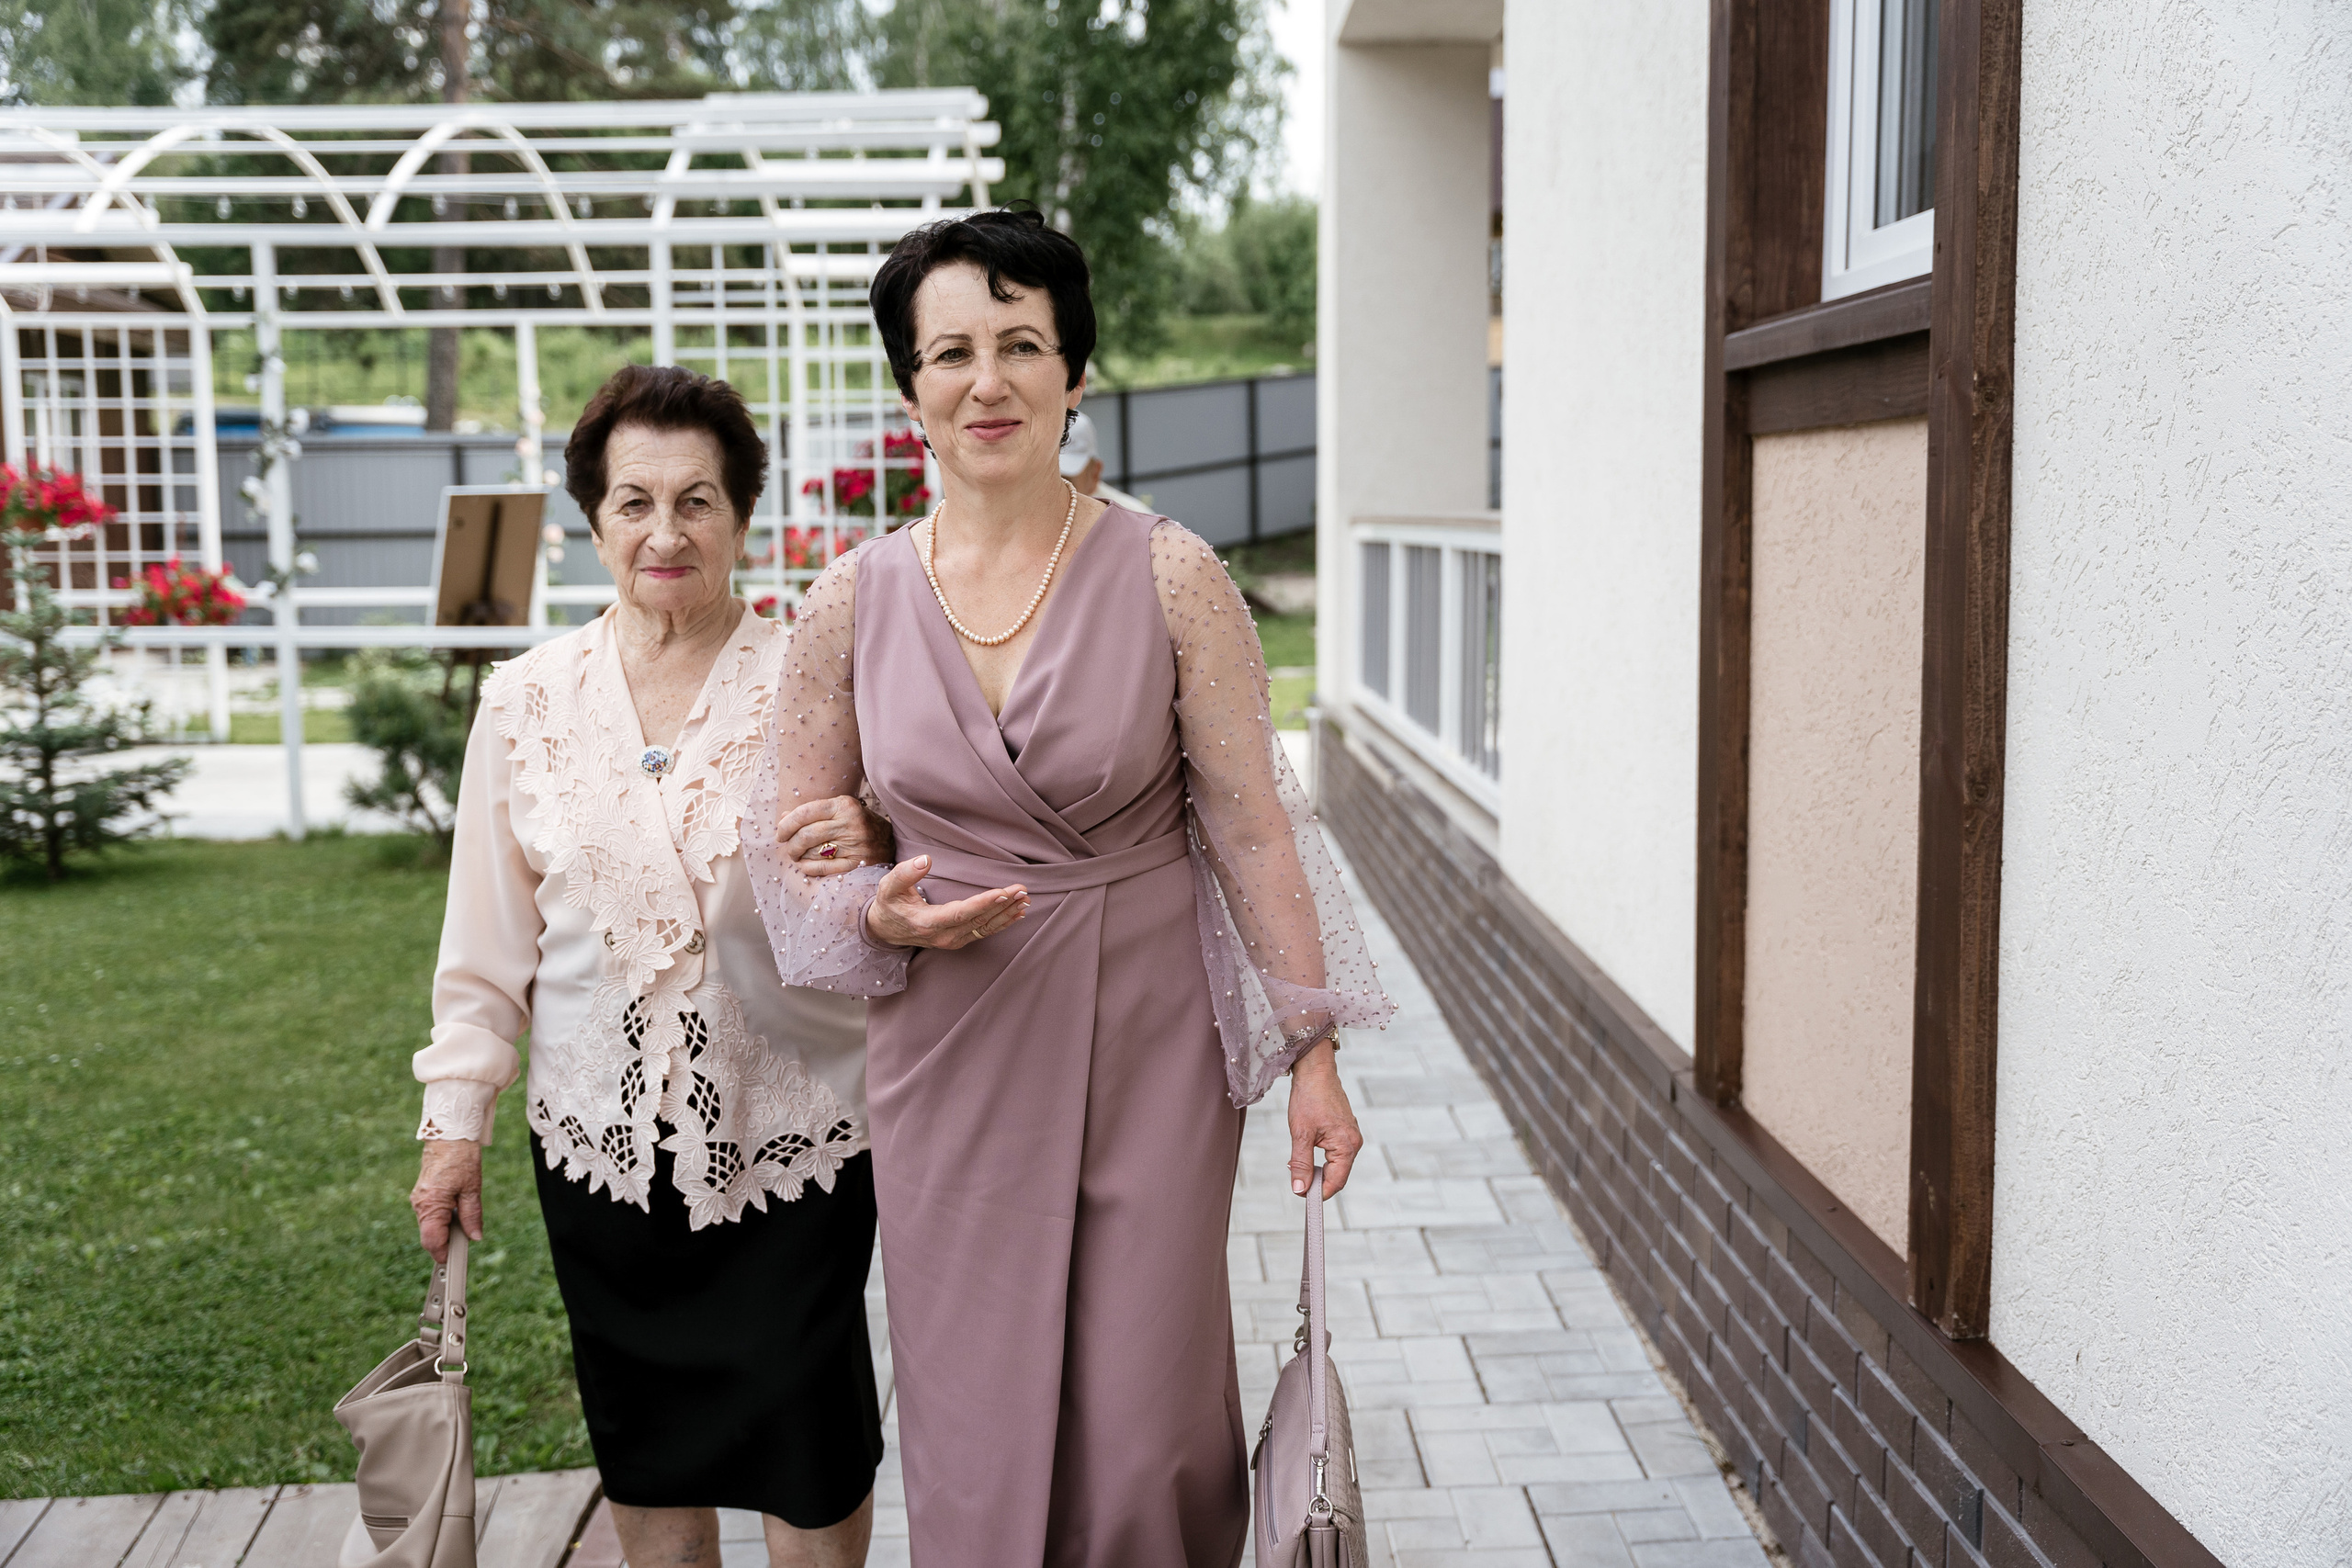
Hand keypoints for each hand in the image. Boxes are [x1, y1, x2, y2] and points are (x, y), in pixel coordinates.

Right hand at [412, 1138, 483, 1263]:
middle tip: (465, 1241)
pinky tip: (456, 1211)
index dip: (444, 1253)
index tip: (456, 1259)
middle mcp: (420, 1205)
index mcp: (430, 1205)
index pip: (432, 1241)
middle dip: (446, 1243)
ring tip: (464, 1222)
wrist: (448, 1135)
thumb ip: (472, 1215)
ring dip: (445, 1230)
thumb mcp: (472, 1188)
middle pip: (430, 1237)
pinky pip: (430, 1215)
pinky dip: (442, 1219)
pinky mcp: (422, 1195)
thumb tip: (475, 1237)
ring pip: (430, 1226)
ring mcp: (419, 1200)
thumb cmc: (461, 1158)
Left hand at [781, 794, 892, 876]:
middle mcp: (851, 823)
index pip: (805, 812)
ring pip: (813, 851)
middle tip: (788, 847)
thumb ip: (812, 812)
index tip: (780, 833)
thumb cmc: (857, 824)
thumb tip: (783, 818)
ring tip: (796, 855)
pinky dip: (808, 867)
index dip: (787, 824)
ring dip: (798, 856)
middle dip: (791, 843)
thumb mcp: (838, 811)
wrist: (890, 841)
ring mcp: (855, 845)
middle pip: (807, 834)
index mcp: (844, 806)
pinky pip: (823, 868)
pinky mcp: (857, 864)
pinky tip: (804, 866)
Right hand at [863, 854, 1030, 949]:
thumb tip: (926, 859)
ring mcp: (953, 941)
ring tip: (1025, 900)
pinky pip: (984, 932)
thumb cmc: (889, 904)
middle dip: (1003, 906)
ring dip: (1007, 914)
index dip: (984, 904)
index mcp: (928, 923)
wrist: (885, 930)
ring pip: (985, 928)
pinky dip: (1003, 923)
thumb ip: (905, 873)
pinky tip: (1018, 914)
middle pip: (979, 921)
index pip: (961, 913)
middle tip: (1022, 890)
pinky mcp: (959, 940)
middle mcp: (944, 936)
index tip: (1003, 893)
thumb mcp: (889, 887)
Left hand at [1287, 1040, 1362, 1196]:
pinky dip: (1321, 1158)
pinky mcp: (1344, 1130)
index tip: (1301, 1196)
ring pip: (1335, 1164)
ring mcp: (1350, 1135)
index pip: (1336, 1182)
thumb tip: (1300, 1189)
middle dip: (1317, 1181)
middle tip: (1296, 1181)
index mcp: (1347, 1145)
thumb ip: (1301, 1164)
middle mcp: (1353, 1142)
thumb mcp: (1301, 1133)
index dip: (1318, 1193)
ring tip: (1299, 1164)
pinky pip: (1335, 1153)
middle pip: (1337, 1175)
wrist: (1315, 1070)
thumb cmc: (1309, 1097)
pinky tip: (1307, 1151)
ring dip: (1318, 1169)